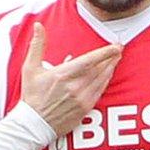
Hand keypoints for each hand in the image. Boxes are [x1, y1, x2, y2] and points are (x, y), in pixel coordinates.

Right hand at [19, 21, 122, 135]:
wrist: (34, 124)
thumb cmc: (32, 96)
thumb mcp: (30, 68)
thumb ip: (37, 45)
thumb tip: (38, 25)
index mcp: (63, 75)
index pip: (90, 60)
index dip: (105, 53)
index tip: (116, 46)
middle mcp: (75, 87)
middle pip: (99, 69)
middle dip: (111, 58)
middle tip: (119, 49)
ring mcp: (81, 99)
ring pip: (102, 80)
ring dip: (110, 68)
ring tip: (116, 59)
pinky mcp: (85, 109)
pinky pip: (100, 92)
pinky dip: (105, 81)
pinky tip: (108, 75)